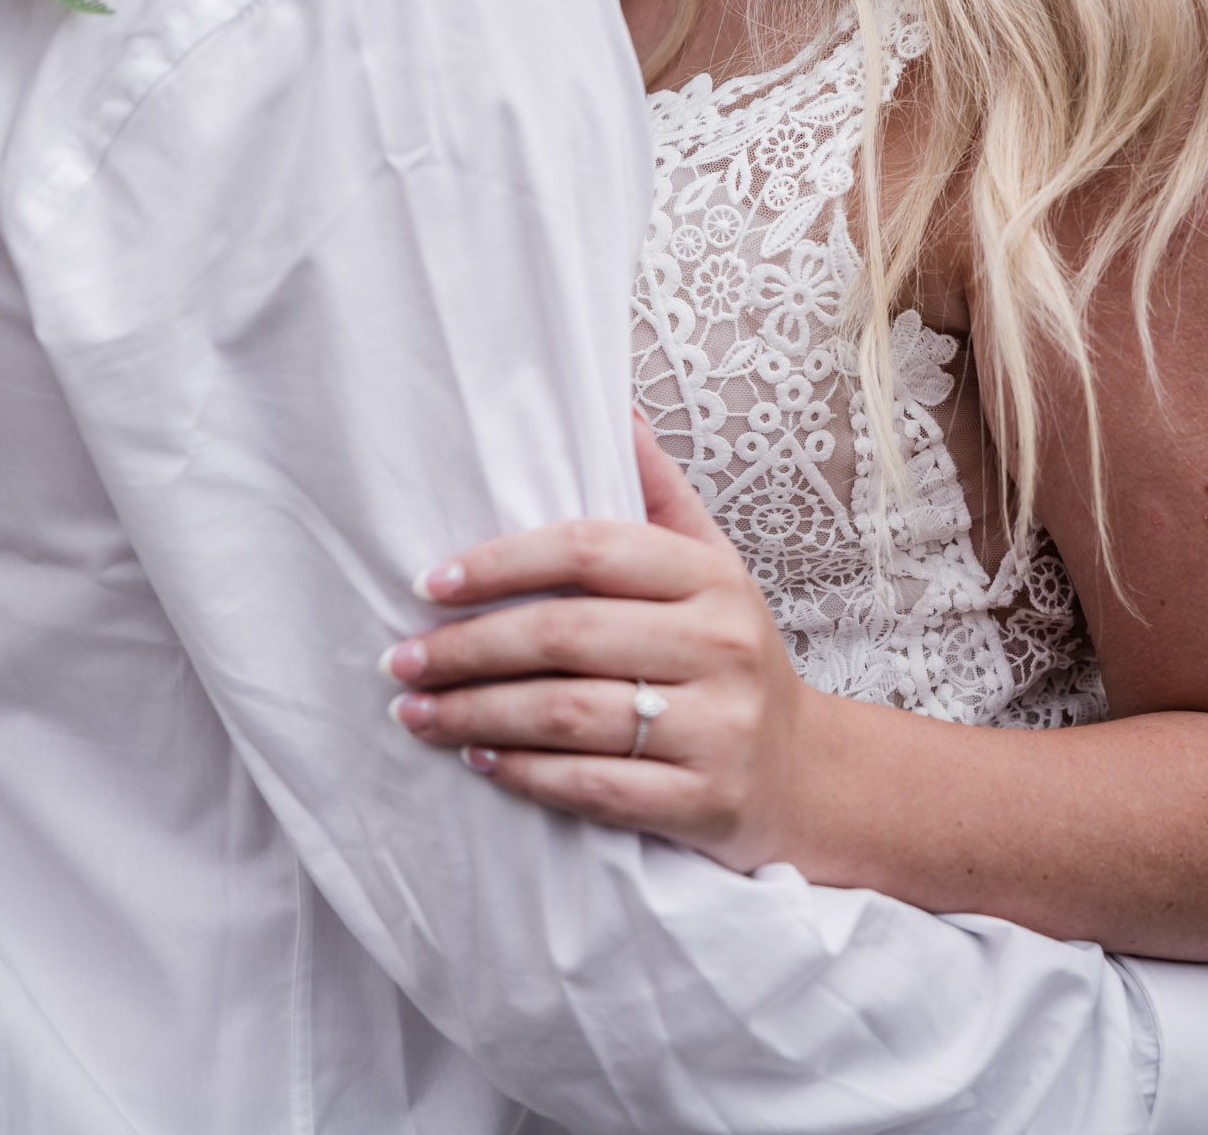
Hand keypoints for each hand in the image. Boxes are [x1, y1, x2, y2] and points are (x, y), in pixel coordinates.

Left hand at [380, 414, 839, 871]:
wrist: (806, 773)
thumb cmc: (731, 653)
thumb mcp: (712, 565)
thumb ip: (657, 491)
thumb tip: (614, 406)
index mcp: (710, 576)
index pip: (590, 548)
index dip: (502, 561)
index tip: (429, 582)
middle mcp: (719, 645)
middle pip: (566, 635)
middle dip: (468, 649)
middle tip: (400, 659)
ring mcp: (718, 727)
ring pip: (570, 715)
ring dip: (478, 714)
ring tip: (416, 713)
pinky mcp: (706, 801)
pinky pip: (596, 786)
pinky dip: (526, 775)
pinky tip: (479, 760)